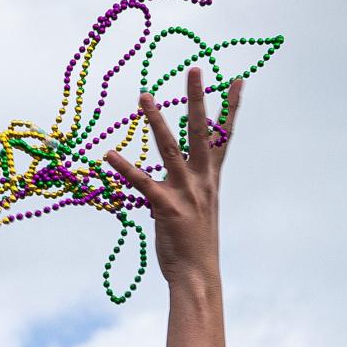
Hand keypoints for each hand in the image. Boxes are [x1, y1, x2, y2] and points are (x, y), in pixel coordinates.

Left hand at [104, 68, 242, 287]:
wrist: (198, 277)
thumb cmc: (196, 247)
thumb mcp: (198, 212)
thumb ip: (186, 192)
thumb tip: (165, 187)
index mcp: (212, 181)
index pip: (225, 137)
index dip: (232, 108)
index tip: (238, 80)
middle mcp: (202, 181)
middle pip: (202, 131)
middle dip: (198, 99)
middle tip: (195, 69)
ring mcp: (185, 193)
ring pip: (170, 149)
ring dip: (156, 121)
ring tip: (143, 96)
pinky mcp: (165, 207)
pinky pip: (141, 182)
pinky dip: (124, 167)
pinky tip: (108, 154)